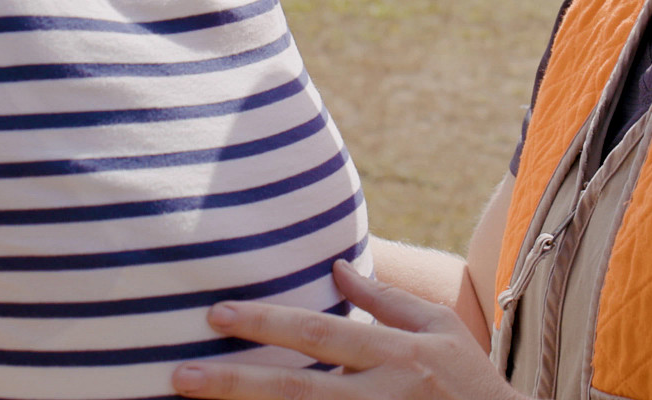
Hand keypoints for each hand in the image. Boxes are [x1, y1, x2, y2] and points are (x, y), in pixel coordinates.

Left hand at [173, 260, 521, 399]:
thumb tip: (335, 265)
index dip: (268, 323)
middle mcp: (386, 396)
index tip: (216, 314)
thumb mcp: (441, 331)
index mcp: (400, 356)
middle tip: (180, 375)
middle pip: (299, 391)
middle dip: (236, 383)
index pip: (322, 335)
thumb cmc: (472, 383)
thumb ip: (386, 302)